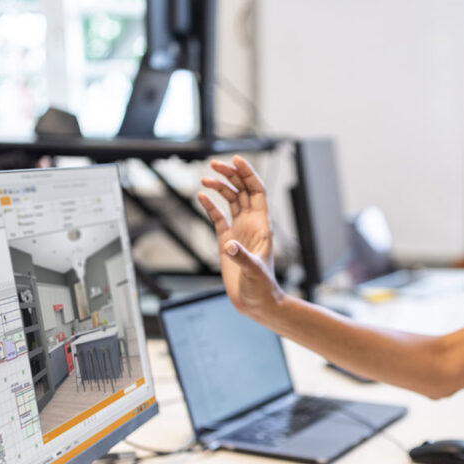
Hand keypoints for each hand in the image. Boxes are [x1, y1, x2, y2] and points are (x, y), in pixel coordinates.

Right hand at [198, 155, 282, 317]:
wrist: (256, 303)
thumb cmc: (262, 288)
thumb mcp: (254, 272)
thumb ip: (242, 257)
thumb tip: (230, 246)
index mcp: (262, 226)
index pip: (257, 192)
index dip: (248, 174)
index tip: (236, 160)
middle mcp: (251, 224)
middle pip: (242, 191)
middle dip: (231, 175)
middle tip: (216, 164)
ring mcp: (239, 231)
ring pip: (230, 200)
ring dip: (220, 187)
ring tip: (206, 178)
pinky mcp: (227, 241)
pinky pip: (218, 217)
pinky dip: (210, 206)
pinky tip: (201, 196)